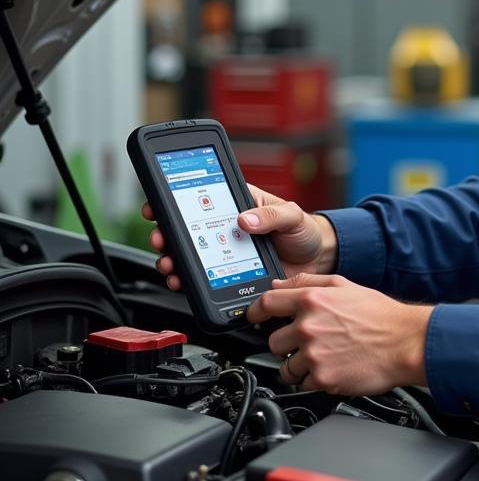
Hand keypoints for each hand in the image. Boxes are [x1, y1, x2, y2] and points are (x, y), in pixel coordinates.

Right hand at [144, 185, 337, 291]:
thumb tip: (246, 220)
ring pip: (191, 255)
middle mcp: (227, 228)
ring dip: (173, 258)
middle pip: (187, 229)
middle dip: (166, 234)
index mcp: (239, 205)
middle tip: (161, 239)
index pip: (201, 198)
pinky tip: (183, 282)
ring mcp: (226, 252)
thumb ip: (272, 215)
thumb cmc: (305, 230)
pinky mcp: (230, 274)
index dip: (174, 199)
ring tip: (169, 264)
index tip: (158, 206)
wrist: (317, 260)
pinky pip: (204, 278)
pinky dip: (189, 281)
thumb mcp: (293, 214)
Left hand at [248, 273, 431, 394]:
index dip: (255, 312)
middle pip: (273, 342)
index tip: (254, 318)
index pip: (266, 303)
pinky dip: (315, 380)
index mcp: (313, 300)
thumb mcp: (345, 285)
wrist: (406, 342)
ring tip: (323, 358)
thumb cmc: (380, 315)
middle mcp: (309, 327)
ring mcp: (314, 354)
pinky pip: (304, 384)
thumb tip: (280, 284)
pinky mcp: (323, 378)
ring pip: (286, 367)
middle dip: (287, 344)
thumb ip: (310, 281)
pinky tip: (333, 368)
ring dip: (299, 366)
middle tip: (307, 343)